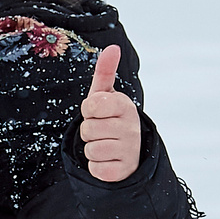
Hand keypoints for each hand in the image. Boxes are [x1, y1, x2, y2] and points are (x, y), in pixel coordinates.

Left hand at [78, 44, 140, 182]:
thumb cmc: (110, 119)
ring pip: (90, 150)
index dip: (88, 110)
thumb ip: (105, 72)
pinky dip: (96, 166)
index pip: (92, 104)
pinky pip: (96, 169)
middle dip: (88, 131)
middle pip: (87, 129)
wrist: (127, 151)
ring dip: (91, 149)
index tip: (97, 112)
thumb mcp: (106, 96)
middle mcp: (132, 127)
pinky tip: (108, 160)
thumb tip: (112, 47)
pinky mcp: (123, 171)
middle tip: (102, 130)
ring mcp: (130, 150)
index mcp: (125, 106)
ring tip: (105, 144)